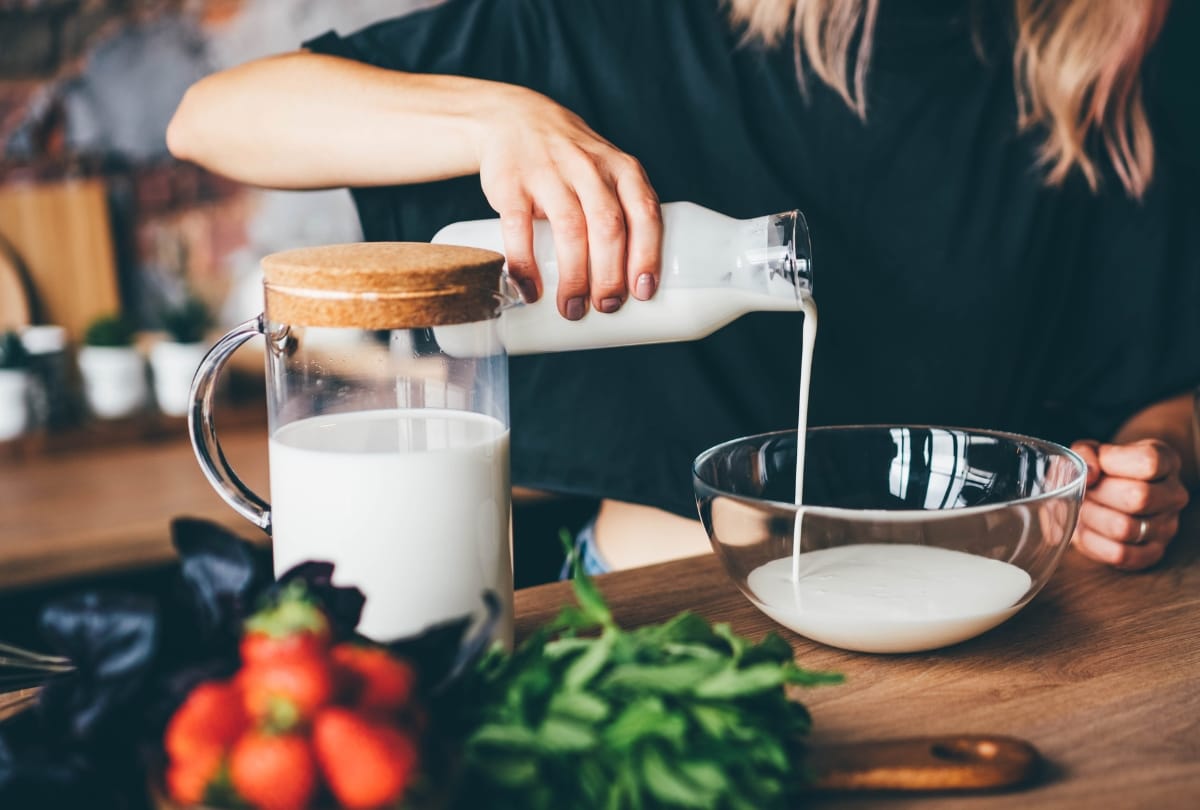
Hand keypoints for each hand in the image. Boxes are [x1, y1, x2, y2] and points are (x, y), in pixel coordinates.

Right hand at [475, 87, 661, 318]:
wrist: (515, 119)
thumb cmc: (573, 163)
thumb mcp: (607, 173)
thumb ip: (623, 213)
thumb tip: (630, 283)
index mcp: (622, 170)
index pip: (644, 212)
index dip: (647, 254)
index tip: (643, 291)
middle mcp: (589, 168)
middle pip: (608, 226)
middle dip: (610, 274)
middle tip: (606, 307)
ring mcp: (549, 173)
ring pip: (570, 229)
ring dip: (573, 276)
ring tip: (572, 309)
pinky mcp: (512, 183)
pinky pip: (519, 228)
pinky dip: (525, 263)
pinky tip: (530, 290)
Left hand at [1070, 439, 1189, 569]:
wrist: (1109, 494)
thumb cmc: (1102, 470)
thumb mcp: (1092, 451)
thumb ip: (1086, 454)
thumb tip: (1089, 474)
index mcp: (1166, 462)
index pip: (1149, 463)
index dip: (1113, 463)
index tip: (1097, 466)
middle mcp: (1174, 495)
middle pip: (1137, 498)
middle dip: (1098, 493)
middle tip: (1084, 491)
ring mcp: (1167, 527)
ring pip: (1125, 529)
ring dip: (1092, 518)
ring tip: (1084, 508)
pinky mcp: (1152, 553)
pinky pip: (1120, 554)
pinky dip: (1093, 541)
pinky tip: (1086, 528)